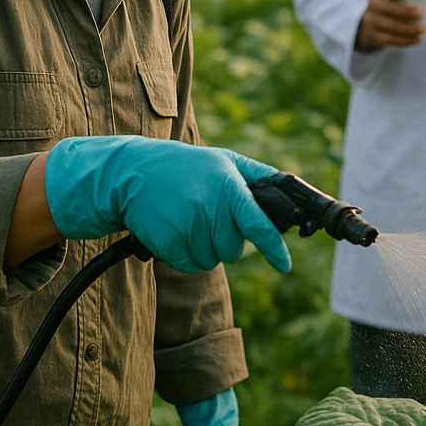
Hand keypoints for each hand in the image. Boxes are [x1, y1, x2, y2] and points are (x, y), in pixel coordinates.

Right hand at [43, 136, 291, 272]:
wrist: (134, 172)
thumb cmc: (187, 167)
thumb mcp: (224, 160)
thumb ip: (258, 175)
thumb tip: (291, 194)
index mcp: (228, 187)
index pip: (258, 224)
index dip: (274, 248)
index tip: (285, 264)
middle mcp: (209, 208)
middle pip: (233, 250)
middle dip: (227, 241)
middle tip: (211, 219)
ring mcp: (187, 226)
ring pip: (212, 260)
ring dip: (205, 248)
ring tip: (190, 220)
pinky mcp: (168, 242)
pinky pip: (190, 265)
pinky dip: (186, 255)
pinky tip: (176, 230)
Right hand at [355, 0, 424, 50]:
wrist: (369, 25)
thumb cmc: (392, 6)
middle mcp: (372, 4)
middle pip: (387, 8)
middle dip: (404, 11)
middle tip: (420, 13)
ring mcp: (372, 21)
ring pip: (391, 26)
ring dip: (409, 29)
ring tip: (424, 30)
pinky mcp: (375, 36)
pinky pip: (391, 39)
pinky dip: (406, 40)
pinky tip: (417, 39)